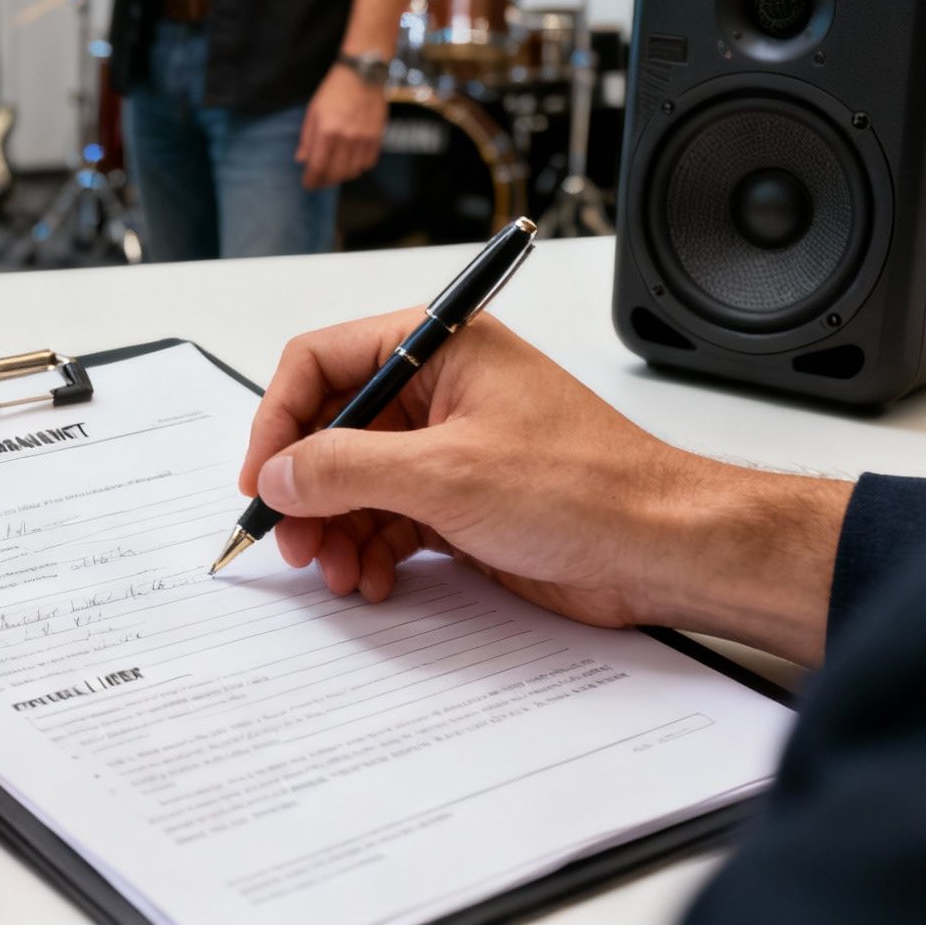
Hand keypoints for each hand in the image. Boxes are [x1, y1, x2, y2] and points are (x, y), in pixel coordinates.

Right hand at [236, 311, 850, 665]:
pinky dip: (371, 550)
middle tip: (293, 540)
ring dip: (336, 529)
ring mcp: (450, 447)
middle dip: (307, 489)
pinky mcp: (463, 499)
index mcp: (440, 347)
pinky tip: (372, 579)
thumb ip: (347, 468)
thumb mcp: (447, 474)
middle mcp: (441, 390)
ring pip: (357, 482)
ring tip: (338, 571)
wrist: (663, 549)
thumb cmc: (590, 488)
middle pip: (333, 429)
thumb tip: (281, 472)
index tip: (262, 477)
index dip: (280, 419)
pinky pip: (390, 518)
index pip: (322, 362)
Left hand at [295, 67, 386, 189]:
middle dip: (325, 182)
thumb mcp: (313, 111)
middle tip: (319, 182)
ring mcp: (364, 138)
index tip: (308, 184)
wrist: (362, 74)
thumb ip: (307, 138)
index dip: (312, 180)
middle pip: (336, 173)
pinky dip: (359, 168)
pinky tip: (351, 163)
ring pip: (353, 172)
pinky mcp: (378, 137)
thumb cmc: (334, 91)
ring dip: (341, 177)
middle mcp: (347, 138)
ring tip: (334, 173)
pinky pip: (369, 163)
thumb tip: (302, 160)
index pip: (318, 166)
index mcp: (327, 131)